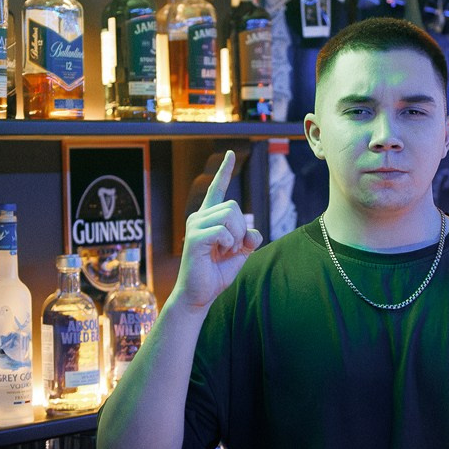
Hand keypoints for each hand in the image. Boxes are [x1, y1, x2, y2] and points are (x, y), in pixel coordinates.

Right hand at [173, 150, 262, 309]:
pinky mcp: (195, 237)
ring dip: (236, 236)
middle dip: (242, 227)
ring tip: (226, 251)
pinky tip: (219, 254)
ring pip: (230, 215)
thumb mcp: (240, 253)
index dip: (225, 171)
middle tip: (234, 247)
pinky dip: (229, 244)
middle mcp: (199, 217)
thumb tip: (253, 233)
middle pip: (234, 205)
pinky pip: (223, 231)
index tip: (230, 154)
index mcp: (209, 217)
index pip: (218, 189)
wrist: (200, 295)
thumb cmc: (216, 273)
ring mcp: (195, 226)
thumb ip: (249, 238)